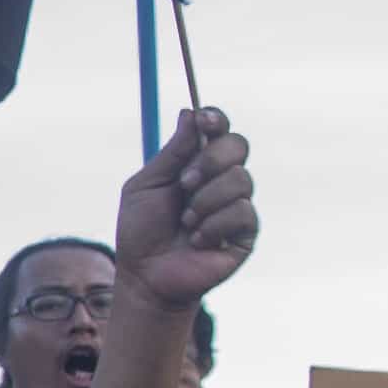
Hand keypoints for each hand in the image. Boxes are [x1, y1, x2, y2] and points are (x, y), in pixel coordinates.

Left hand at [112, 109, 257, 309]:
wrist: (146, 276)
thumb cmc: (142, 230)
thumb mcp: (147, 185)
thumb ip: (172, 152)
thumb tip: (189, 112)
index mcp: (197, 163)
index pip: (219, 130)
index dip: (216, 120)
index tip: (204, 120)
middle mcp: (221, 179)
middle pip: (238, 145)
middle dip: (210, 161)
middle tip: (184, 184)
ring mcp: (236, 205)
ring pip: (240, 179)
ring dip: (205, 201)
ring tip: (185, 222)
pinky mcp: (246, 232)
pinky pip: (242, 212)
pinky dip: (213, 225)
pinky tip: (198, 240)